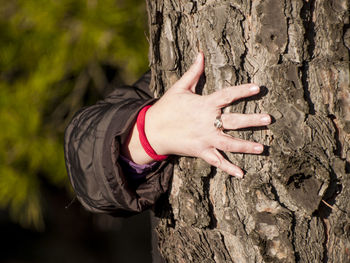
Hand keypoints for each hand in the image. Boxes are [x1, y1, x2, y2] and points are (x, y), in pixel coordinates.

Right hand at [144, 52, 270, 177]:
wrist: (151, 130)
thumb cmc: (166, 107)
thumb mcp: (179, 87)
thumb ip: (193, 72)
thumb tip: (201, 53)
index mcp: (204, 104)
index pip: (227, 96)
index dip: (243, 91)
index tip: (258, 88)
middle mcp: (207, 122)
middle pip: (234, 121)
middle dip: (252, 120)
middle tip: (269, 119)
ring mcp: (204, 139)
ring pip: (229, 143)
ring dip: (246, 146)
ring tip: (263, 148)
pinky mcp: (200, 151)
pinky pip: (216, 161)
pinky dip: (228, 168)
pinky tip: (241, 174)